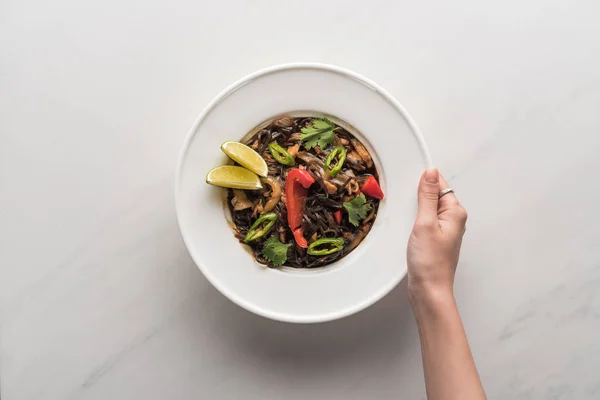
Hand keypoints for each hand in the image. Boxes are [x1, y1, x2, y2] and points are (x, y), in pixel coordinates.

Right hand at [407, 168, 467, 299]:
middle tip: (403, 202)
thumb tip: (431, 173)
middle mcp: (452, 220)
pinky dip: (414, 220)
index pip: (440, 185)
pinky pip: (423, 221)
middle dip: (417, 195)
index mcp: (455, 212)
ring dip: (414, 209)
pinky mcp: (434, 239)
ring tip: (404, 217)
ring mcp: (443, 230)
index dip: (424, 181)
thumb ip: (427, 196)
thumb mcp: (425, 223)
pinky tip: (406, 226)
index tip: (408, 181)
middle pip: (433, 196)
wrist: (428, 290)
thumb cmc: (429, 261)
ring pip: (426, 209)